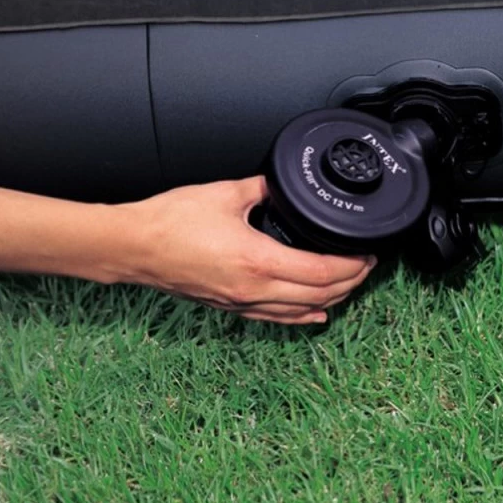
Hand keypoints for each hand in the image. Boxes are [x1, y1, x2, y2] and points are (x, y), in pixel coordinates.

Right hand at [120, 176, 376, 324]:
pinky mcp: (230, 306)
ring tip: (349, 285)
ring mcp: (242, 302)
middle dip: (350, 283)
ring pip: (301, 311)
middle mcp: (254, 289)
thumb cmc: (170, 222)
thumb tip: (278, 183)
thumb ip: (261, 187)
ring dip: (331, 300)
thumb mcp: (225, 193)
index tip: (367, 255)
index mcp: (259, 260)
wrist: (134, 247)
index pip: (322, 272)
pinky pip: (276, 318)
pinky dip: (301, 317)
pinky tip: (315, 315)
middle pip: (319, 296)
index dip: (352, 266)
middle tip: (366, 267)